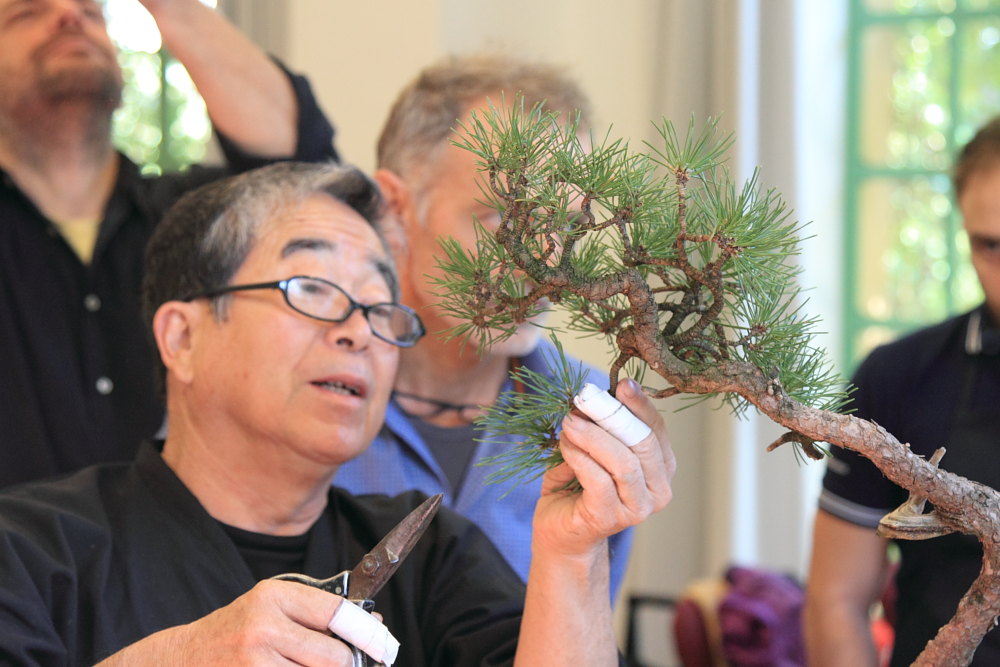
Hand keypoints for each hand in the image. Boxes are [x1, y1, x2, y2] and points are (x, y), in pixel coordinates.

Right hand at [98, 579, 357, 665]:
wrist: (179, 661)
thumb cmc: (236, 632)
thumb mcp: (271, 607)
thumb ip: (317, 612)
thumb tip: (374, 623)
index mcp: (273, 596)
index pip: (338, 613)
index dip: (368, 633)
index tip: (383, 644)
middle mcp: (262, 628)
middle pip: (335, 658)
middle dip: (345, 665)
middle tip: (341, 663)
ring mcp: (253, 663)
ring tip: (300, 665)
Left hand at [535, 379, 675, 557]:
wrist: (561, 534)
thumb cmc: (578, 487)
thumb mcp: (593, 451)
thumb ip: (599, 428)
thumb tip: (590, 400)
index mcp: (661, 469)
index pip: (657, 430)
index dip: (641, 405)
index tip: (622, 384)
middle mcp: (658, 490)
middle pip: (644, 444)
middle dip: (614, 416)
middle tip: (586, 400)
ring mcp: (637, 508)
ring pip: (624, 462)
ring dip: (593, 436)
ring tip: (569, 422)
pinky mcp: (609, 518)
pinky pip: (598, 479)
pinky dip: (579, 456)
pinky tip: (564, 445)